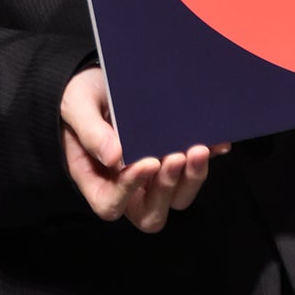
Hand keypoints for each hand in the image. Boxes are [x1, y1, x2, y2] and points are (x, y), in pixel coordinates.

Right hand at [60, 66, 229, 232]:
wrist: (100, 81)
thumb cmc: (81, 98)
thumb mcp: (76, 105)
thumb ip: (90, 132)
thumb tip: (114, 156)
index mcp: (96, 179)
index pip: (111, 204)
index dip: (129, 190)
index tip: (146, 162)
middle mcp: (126, 186)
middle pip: (150, 212)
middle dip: (167, 188)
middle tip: (176, 156)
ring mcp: (153, 177)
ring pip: (177, 198)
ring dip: (191, 178)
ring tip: (198, 149)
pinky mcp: (174, 159)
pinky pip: (194, 171)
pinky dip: (209, 158)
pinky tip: (218, 143)